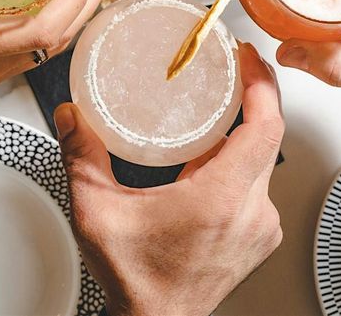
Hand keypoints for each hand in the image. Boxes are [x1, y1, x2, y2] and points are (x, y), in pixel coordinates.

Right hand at [56, 44, 283, 315]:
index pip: (265, 126)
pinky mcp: (258, 237)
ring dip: (246, 131)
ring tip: (222, 104)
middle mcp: (251, 212)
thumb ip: (81, 158)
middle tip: (234, 67)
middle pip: (269, 137)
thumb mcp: (97, 212)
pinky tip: (217, 154)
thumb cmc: (137, 281)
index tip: (249, 58)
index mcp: (222, 199)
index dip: (261, 85)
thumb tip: (71, 117)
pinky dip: (241, 161)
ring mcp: (260, 227)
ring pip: (264, 161)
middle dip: (253, 97)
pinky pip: (259, 185)